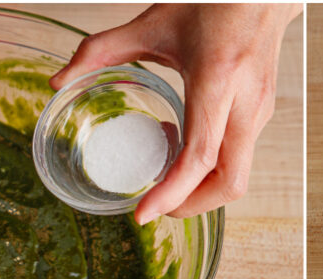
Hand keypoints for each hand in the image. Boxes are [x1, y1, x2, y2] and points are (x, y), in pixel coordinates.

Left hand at [50, 4, 300, 223]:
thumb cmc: (212, 3)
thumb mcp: (151, 23)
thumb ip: (100, 51)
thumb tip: (58, 81)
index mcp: (218, 80)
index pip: (200, 156)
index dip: (172, 193)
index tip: (143, 213)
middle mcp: (246, 102)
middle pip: (230, 182)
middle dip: (192, 206)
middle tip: (155, 207)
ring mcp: (260, 111)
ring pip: (237, 175)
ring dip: (201, 186)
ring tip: (166, 165)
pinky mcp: (264, 113)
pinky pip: (239, 157)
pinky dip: (211, 168)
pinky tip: (184, 143)